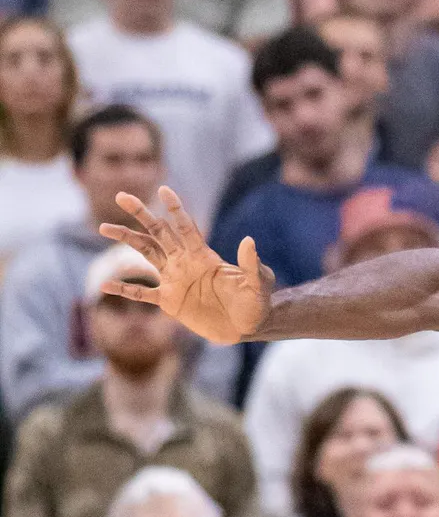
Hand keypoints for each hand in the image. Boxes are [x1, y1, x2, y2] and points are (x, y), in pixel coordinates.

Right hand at [98, 186, 271, 344]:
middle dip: (141, 214)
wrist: (248, 327)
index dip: (176, 209)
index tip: (163, 189)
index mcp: (204, 255)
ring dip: (126, 239)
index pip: (186, 227)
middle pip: (158, 233)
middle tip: (120, 195)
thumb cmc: (257, 303)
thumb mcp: (257, 282)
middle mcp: (185, 262)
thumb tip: (249, 240)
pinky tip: (104, 286)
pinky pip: (142, 294)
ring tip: (103, 227)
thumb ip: (251, 263)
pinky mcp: (170, 302)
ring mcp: (175, 280)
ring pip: (145, 254)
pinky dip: (125, 290)